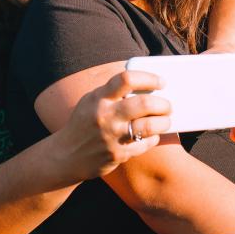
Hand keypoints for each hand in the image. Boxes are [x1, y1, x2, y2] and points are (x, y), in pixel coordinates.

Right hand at [56, 70, 171, 179]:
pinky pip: (144, 144)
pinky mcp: (118, 155)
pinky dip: (153, 138)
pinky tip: (152, 135)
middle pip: (144, 103)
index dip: (148, 78)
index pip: (126, 79)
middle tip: (168, 105)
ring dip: (164, 122)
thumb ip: (112, 92)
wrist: (66, 156)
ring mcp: (112, 137)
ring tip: (166, 120)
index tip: (161, 81)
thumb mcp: (91, 101)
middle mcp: (106, 116)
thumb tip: (144, 84)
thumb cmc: (84, 122)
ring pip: (149, 126)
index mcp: (99, 98)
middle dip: (162, 103)